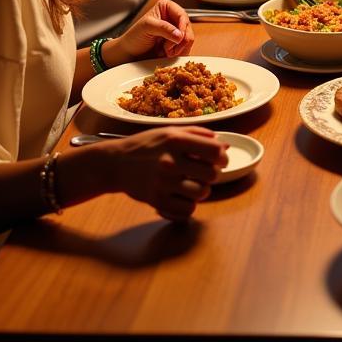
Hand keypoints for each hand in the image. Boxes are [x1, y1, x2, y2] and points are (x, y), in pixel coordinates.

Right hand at [102, 127, 227, 220]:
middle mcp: (170, 162)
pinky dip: (189, 204)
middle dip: (213, 174)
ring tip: (194, 184)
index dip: (223, 157)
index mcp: (176, 140)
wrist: (116, 163)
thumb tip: (225, 145)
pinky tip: (182, 196)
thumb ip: (199, 135)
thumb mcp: (171, 131)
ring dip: (202, 190)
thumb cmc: (148, 145)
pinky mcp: (156, 200)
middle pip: (211, 174)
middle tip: (205, 172)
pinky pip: (187, 209)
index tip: (221, 160)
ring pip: (202, 193)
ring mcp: (163, 183)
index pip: (214, 151)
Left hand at [109, 0, 193, 63]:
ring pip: (189, 39)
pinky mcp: (177, 43)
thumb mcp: (147, 28)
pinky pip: (186, 48)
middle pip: (188, 28)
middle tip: (168, 49)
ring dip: (178, 48)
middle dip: (179, 41)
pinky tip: (168, 54)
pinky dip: (178, 53)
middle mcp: (173, 18)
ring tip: (165, 52)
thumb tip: (179, 34)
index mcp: (167, 8)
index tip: (178, 37)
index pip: (182, 15)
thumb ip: (163, 28)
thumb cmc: (134, 37)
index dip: (183, 27)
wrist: (129, 54)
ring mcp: (176, 31)